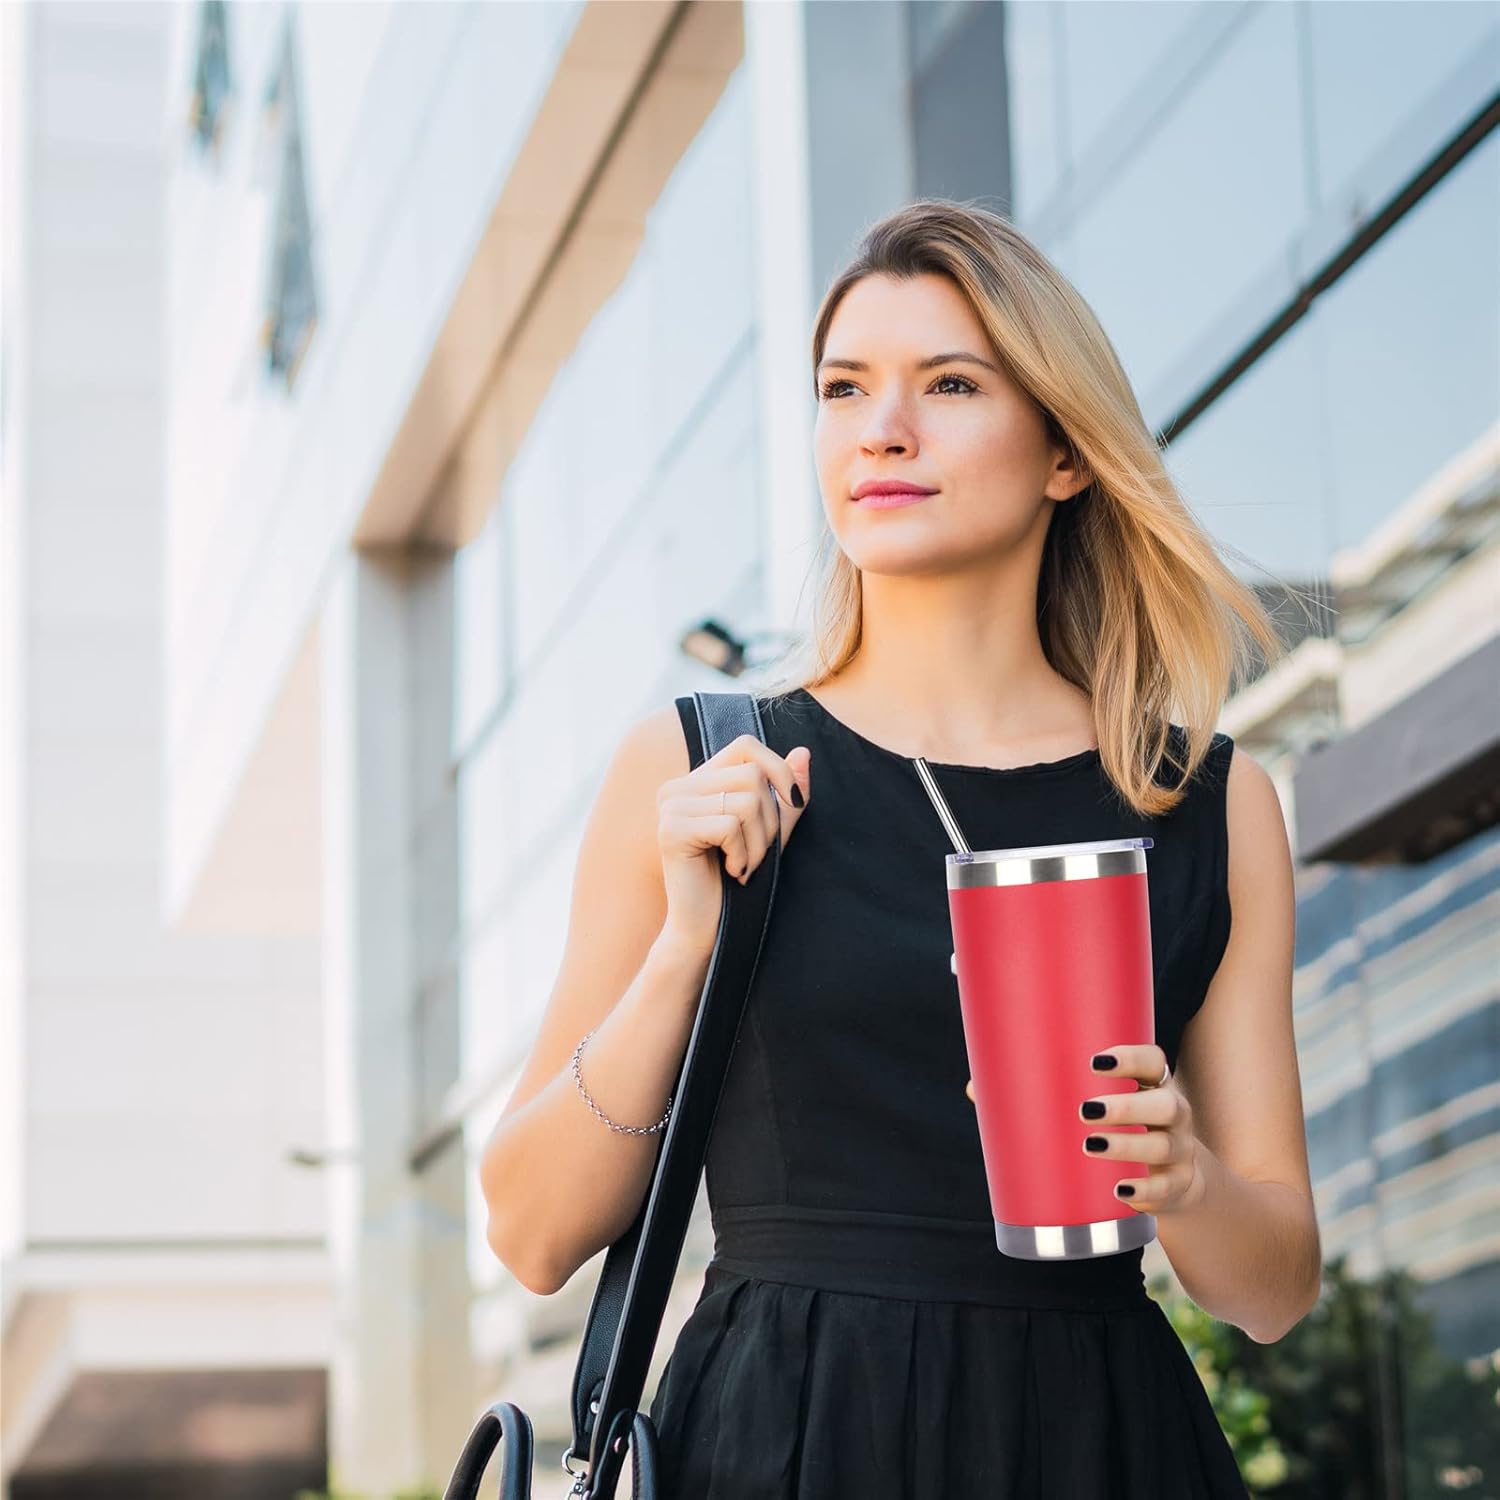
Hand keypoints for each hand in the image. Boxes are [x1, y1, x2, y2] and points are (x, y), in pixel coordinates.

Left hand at [963, 1043, 1206, 1215]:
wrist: (1168, 1179)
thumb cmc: (1113, 1128)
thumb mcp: (1089, 1106)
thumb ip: (1036, 1094)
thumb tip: (974, 1088)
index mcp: (1149, 1084)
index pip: (1153, 1060)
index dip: (1130, 1057)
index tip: (1095, 1062)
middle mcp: (1171, 1113)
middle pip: (1163, 1103)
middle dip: (1125, 1106)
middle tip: (1084, 1110)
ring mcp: (1179, 1151)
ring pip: (1162, 1145)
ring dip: (1127, 1146)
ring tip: (1090, 1146)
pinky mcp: (1177, 1187)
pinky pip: (1165, 1189)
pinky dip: (1144, 1191)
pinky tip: (1120, 1190)